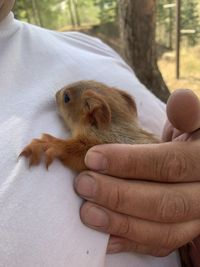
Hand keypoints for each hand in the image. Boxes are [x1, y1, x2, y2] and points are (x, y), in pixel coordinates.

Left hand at [74, 89, 199, 256]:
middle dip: (120, 196)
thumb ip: (187, 115)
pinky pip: (159, 246)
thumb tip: (181, 100)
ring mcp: (196, 219)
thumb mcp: (192, 123)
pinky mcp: (184, 233)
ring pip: (163, 232)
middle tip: (83, 185)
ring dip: (121, 224)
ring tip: (88, 213)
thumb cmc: (189, 140)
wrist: (197, 165)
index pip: (170, 164)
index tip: (92, 157)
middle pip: (165, 203)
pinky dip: (130, 244)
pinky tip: (104, 239)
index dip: (130, 162)